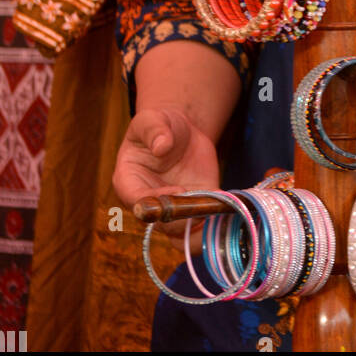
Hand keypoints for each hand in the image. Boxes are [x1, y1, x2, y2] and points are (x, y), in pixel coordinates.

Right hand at [113, 104, 220, 238]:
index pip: (139, 202)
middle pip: (160, 225)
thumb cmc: (160, 125)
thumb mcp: (152, 119)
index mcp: (128, 182)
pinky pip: (200, 229)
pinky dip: (212, 226)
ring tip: (214, 215)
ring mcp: (171, 210)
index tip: (178, 190)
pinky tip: (226, 213)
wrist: (182, 132)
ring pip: (179, 237)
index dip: (158, 202)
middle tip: (201, 206)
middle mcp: (148, 203)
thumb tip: (162, 146)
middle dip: (181, 220)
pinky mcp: (193, 210)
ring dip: (197, 231)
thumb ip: (154, 130)